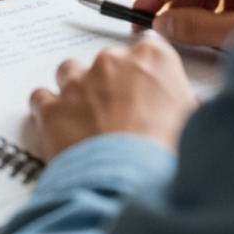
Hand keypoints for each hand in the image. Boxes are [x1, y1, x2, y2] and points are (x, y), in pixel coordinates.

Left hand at [29, 37, 197, 157]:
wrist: (131, 184)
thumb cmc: (167, 156)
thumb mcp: (193, 125)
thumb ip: (183, 105)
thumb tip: (183, 112)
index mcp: (153, 60)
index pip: (149, 50)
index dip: (145, 73)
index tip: (145, 88)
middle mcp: (112, 63)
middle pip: (107, 62)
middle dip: (111, 84)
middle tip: (120, 116)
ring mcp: (78, 83)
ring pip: (69, 72)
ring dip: (76, 91)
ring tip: (88, 121)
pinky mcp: (52, 108)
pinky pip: (41, 98)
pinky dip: (48, 111)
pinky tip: (61, 129)